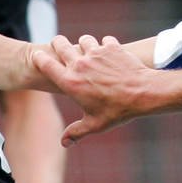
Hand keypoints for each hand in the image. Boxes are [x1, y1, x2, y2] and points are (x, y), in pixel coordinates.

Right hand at [33, 35, 153, 143]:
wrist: (143, 94)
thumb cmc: (117, 111)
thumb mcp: (95, 124)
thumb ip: (76, 132)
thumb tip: (64, 143)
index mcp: (70, 82)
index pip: (44, 63)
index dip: (38, 58)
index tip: (39, 57)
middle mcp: (80, 64)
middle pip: (59, 43)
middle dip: (57, 44)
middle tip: (60, 47)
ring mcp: (96, 53)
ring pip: (82, 39)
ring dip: (83, 44)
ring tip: (88, 53)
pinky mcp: (112, 47)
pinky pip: (104, 40)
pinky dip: (105, 45)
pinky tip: (109, 54)